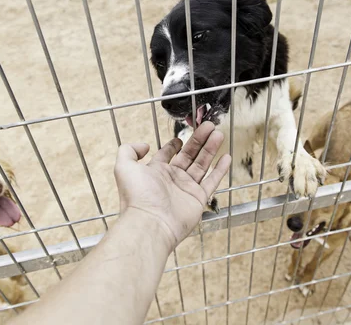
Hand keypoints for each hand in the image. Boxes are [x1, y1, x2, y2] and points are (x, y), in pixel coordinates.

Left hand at [114, 122, 230, 250]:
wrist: (151, 223)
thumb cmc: (137, 196)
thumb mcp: (124, 167)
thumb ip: (129, 150)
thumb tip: (144, 145)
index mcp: (156, 172)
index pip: (167, 154)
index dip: (174, 145)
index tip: (181, 137)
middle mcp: (172, 179)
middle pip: (189, 155)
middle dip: (199, 140)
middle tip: (209, 126)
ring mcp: (186, 189)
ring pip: (202, 165)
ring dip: (210, 149)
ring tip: (219, 134)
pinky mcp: (198, 199)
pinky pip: (212, 181)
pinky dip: (220, 170)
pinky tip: (226, 157)